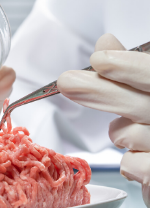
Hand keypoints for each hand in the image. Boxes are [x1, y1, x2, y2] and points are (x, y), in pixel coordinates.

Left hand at [57, 33, 149, 207]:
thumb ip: (132, 66)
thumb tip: (106, 41)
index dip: (129, 67)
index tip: (98, 60)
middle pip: (140, 104)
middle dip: (100, 92)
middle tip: (66, 82)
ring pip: (129, 135)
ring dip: (120, 132)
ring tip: (128, 131)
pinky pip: (131, 165)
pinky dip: (127, 162)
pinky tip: (137, 155)